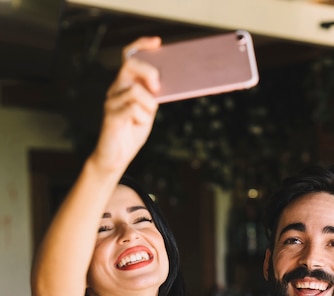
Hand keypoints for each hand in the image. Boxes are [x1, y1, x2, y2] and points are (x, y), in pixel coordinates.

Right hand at [90, 37, 161, 173]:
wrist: (115, 157)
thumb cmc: (131, 133)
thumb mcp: (147, 112)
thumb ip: (152, 97)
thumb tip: (164, 83)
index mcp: (124, 85)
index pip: (128, 57)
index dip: (141, 45)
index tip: (157, 42)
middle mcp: (115, 89)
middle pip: (130, 66)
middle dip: (148, 72)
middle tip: (157, 87)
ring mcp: (111, 101)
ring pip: (135, 91)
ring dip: (149, 105)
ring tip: (145, 118)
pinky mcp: (111, 116)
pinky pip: (133, 108)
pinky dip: (142, 117)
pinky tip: (138, 125)